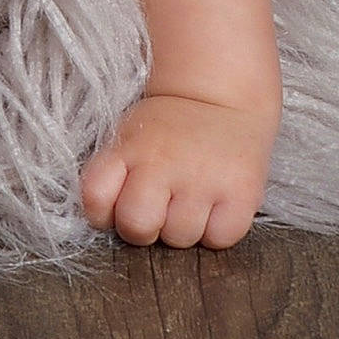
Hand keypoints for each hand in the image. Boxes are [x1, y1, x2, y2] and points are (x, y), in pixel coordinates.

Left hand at [79, 91, 275, 249]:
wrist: (220, 98)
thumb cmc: (167, 130)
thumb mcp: (129, 138)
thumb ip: (111, 175)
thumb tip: (106, 221)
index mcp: (129, 149)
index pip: (95, 199)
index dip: (102, 213)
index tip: (118, 205)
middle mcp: (163, 163)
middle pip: (137, 226)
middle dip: (143, 229)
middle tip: (158, 209)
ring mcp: (203, 179)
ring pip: (180, 238)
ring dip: (183, 228)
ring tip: (190, 199)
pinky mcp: (242, 193)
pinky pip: (220, 239)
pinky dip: (217, 231)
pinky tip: (216, 206)